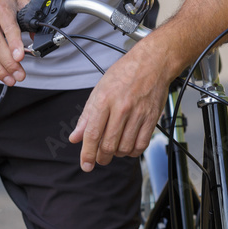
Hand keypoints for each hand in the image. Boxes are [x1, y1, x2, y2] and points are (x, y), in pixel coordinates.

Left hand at [69, 44, 169, 171]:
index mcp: (104, 99)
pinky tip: (128, 146)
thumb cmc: (124, 73)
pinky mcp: (151, 118)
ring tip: (114, 148)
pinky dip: (132, 152)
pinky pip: (141, 145)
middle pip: (108, 144)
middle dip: (101, 157)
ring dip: (117, 154)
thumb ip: (87, 116)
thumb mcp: (99, 90)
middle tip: (100, 158)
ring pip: (124, 147)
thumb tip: (75, 137)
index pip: (92, 133)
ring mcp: (138, 114)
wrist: (152, 63)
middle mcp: (121, 108)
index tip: (86, 165)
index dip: (87, 153)